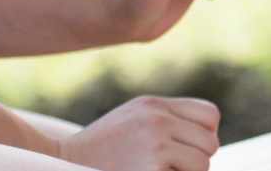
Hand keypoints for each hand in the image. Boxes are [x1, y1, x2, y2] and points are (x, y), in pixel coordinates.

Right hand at [57, 95, 219, 170]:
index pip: (209, 116)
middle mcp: (156, 119)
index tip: (186, 150)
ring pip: (203, 164)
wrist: (60, 166)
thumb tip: (210, 137)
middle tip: (169, 169)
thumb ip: (167, 120)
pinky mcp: (151, 170)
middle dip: (196, 161)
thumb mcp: (132, 121)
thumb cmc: (100, 151)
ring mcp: (153, 145)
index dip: (204, 136)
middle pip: (209, 143)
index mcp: (153, 105)